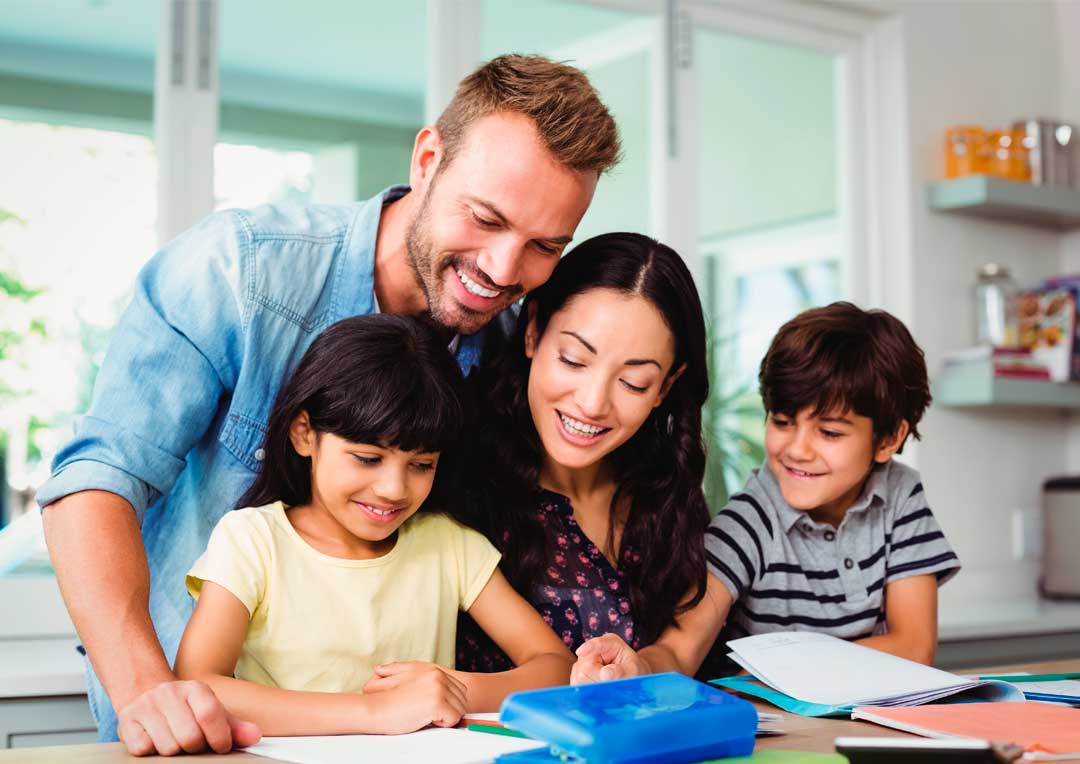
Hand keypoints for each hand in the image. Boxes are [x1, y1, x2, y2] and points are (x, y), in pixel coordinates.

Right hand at [116, 679, 260, 755]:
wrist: (145, 693)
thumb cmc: (185, 709)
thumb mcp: (210, 711)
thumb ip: (233, 726)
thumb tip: (254, 736)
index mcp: (195, 689)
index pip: (210, 714)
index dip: (219, 737)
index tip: (220, 747)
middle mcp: (169, 693)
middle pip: (189, 737)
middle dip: (195, 748)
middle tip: (193, 744)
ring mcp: (146, 706)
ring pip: (167, 747)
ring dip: (174, 752)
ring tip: (174, 741)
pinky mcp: (126, 722)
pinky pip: (143, 749)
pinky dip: (151, 752)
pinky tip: (155, 740)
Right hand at [362, 662, 467, 733]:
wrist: (376, 709)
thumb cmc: (392, 701)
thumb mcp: (412, 683)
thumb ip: (430, 681)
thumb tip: (451, 692)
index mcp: (434, 670)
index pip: (460, 690)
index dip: (450, 703)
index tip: (434, 707)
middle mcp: (438, 676)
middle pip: (463, 700)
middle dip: (449, 710)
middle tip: (428, 712)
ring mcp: (438, 688)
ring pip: (460, 710)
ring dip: (445, 717)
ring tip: (425, 715)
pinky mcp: (437, 702)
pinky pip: (454, 719)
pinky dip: (443, 724)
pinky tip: (426, 719)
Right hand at [571, 634, 650, 683]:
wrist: (632, 678)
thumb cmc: (634, 671)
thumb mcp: (633, 670)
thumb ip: (621, 672)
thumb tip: (605, 674)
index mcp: (610, 642)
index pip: (597, 644)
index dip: (588, 647)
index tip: (581, 652)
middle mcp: (594, 650)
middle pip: (585, 667)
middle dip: (598, 680)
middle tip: (611, 685)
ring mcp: (584, 662)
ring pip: (579, 677)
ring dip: (593, 687)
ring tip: (607, 687)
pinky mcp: (578, 674)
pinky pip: (576, 684)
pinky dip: (587, 691)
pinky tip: (598, 691)